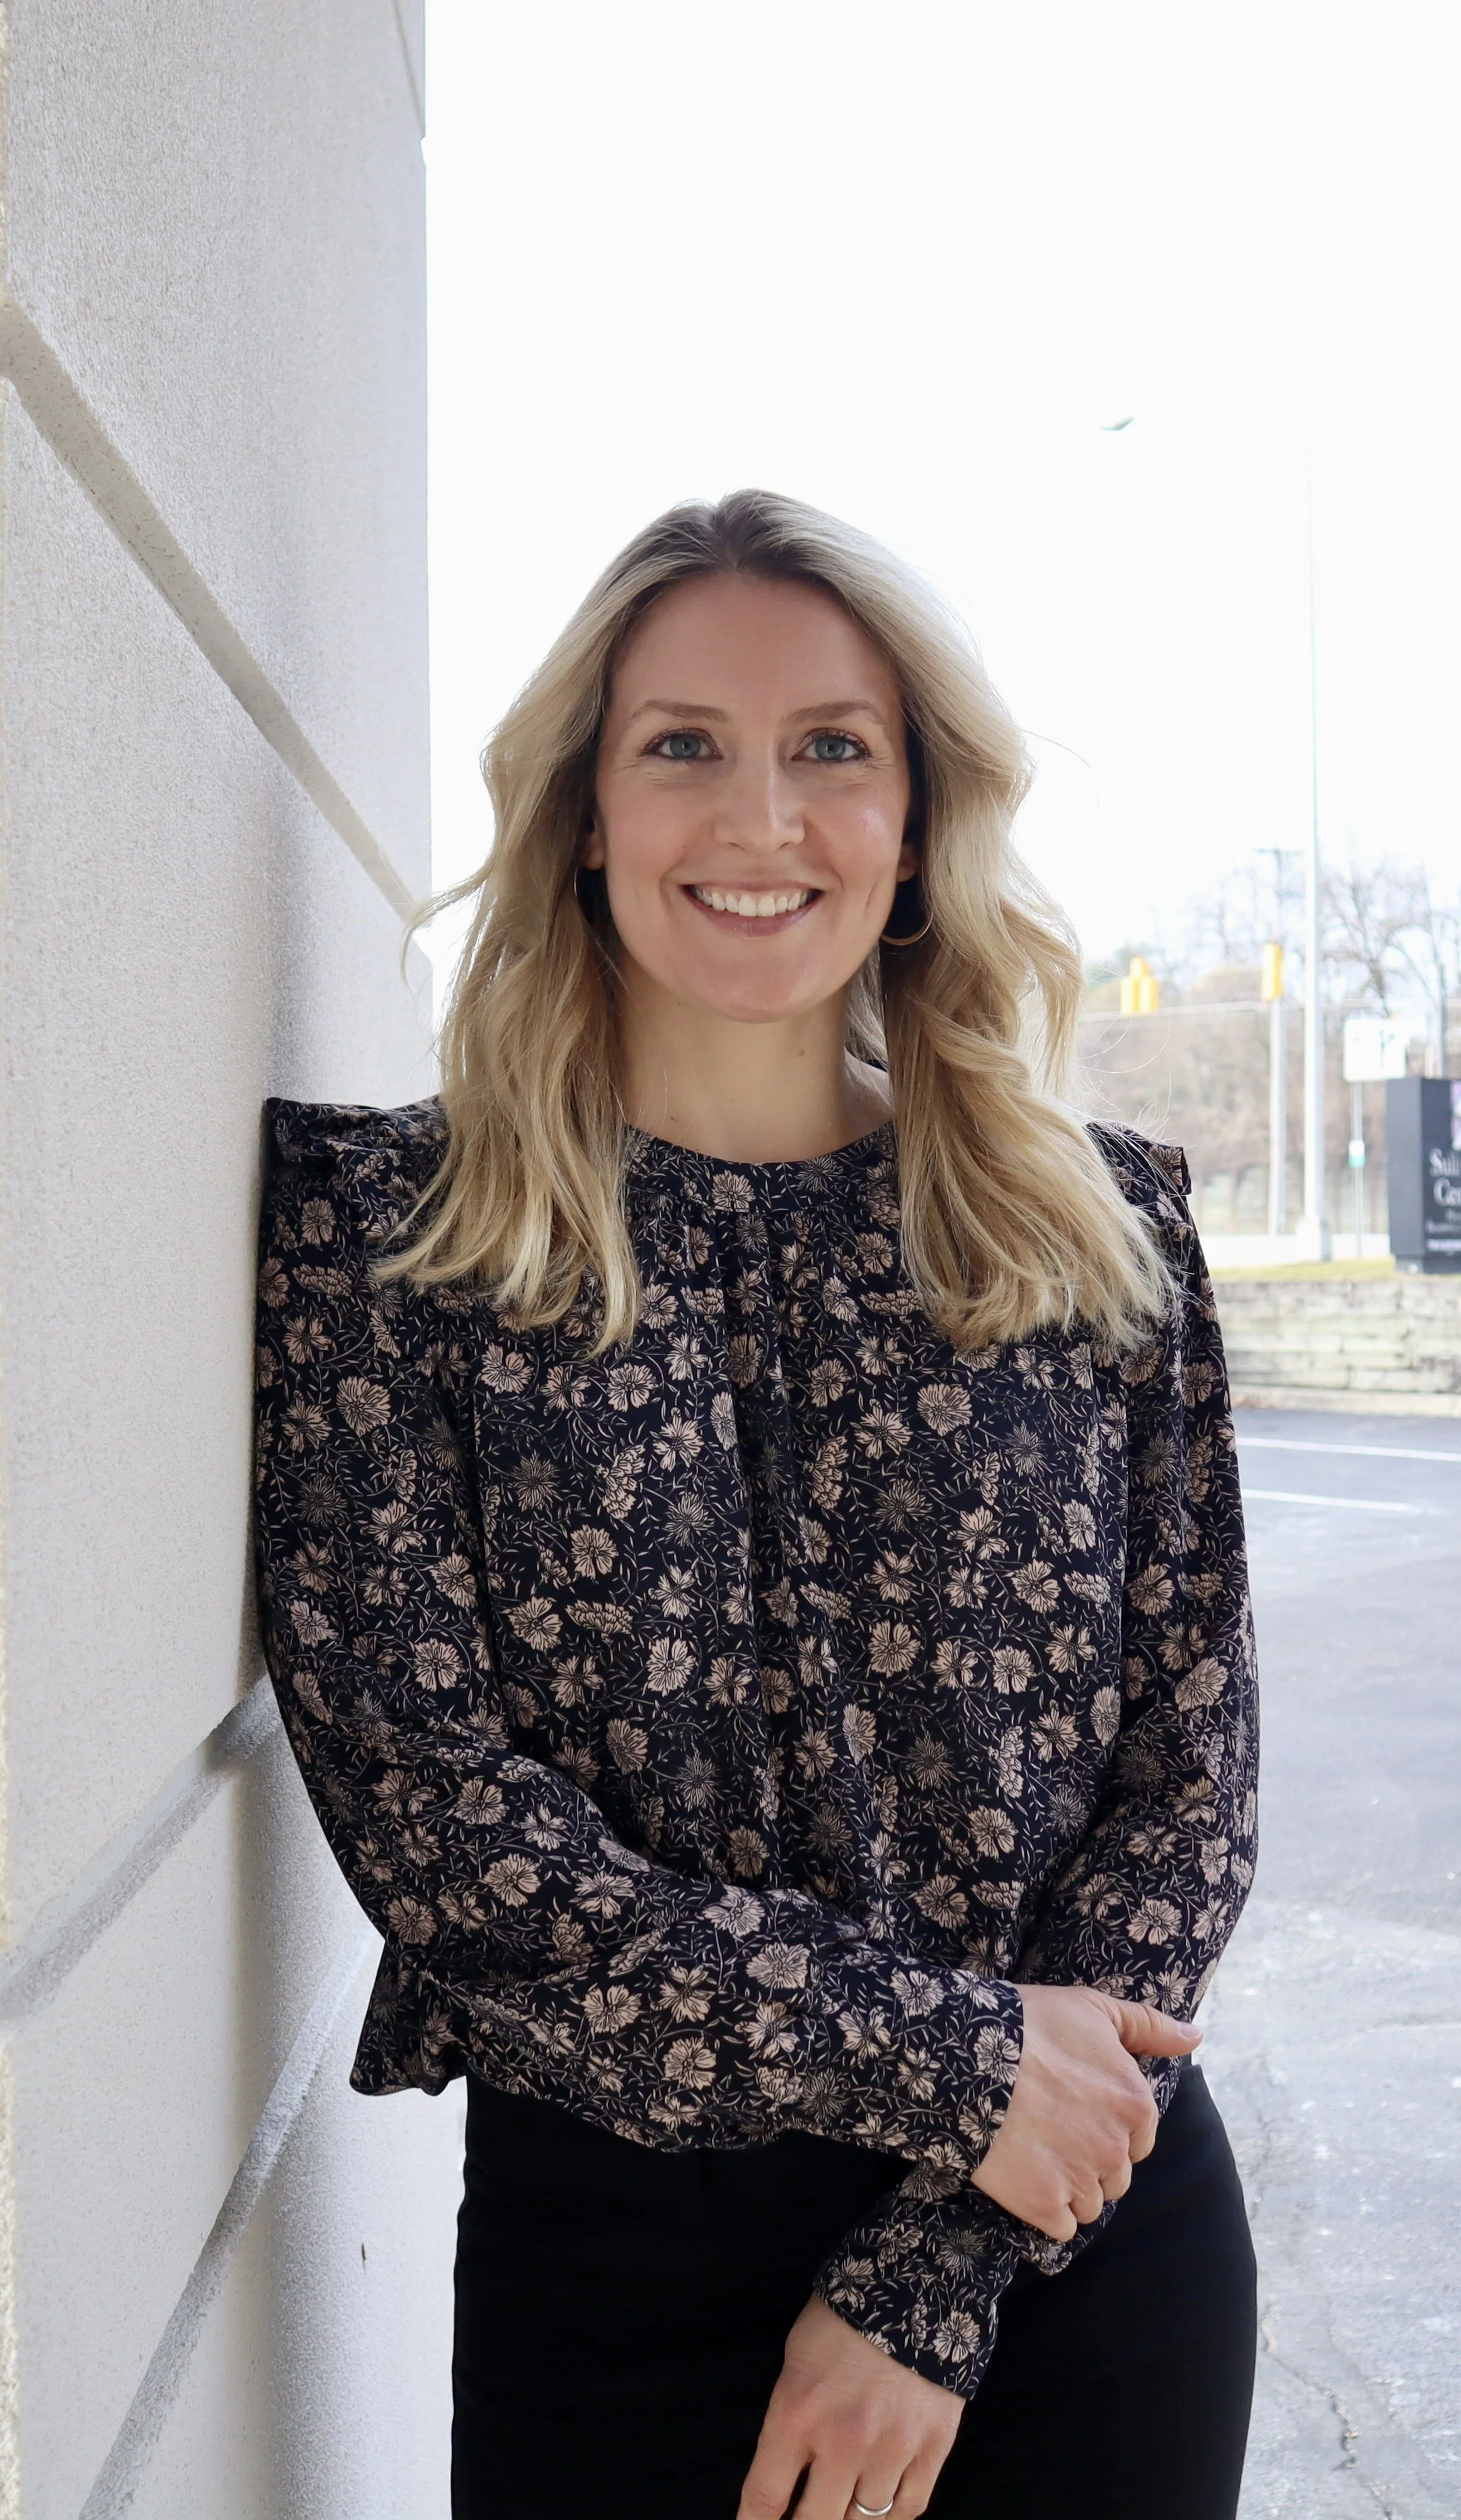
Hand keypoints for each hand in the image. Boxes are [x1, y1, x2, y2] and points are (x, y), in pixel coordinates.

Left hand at [736, 2294, 962, 2519]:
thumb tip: (789, 2473)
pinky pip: (909, 2507)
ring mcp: (892, 2448)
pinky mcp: (933, 2446)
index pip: (764, 2498)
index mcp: (797, 2414)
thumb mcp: (796, 2360)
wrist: (917, 2281)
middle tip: (802, 2519)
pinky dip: (892, 2515)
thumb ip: (791, 2421)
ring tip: (842, 2510)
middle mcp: (843, 2441)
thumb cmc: (844, 2316)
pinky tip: (880, 2506)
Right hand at [971, 1985, 1199, 2242]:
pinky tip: (1026, 2177)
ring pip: (1089, 2204)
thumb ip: (1149, 2026)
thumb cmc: (1032, 2025)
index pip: (1138, 2142)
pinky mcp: (1044, 2205)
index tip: (1077, 2112)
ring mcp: (1080, 2180)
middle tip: (1053, 2130)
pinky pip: (1061, 2227)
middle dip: (1090, 2161)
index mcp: (1135, 2105)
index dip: (1109, 2129)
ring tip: (1036, 2152)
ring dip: (1069, 2187)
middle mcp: (1116, 2149)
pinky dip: (1047, 2210)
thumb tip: (1194, 2037)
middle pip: (1115, 2177)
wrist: (969, 2057)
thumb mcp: (1095, 2009)